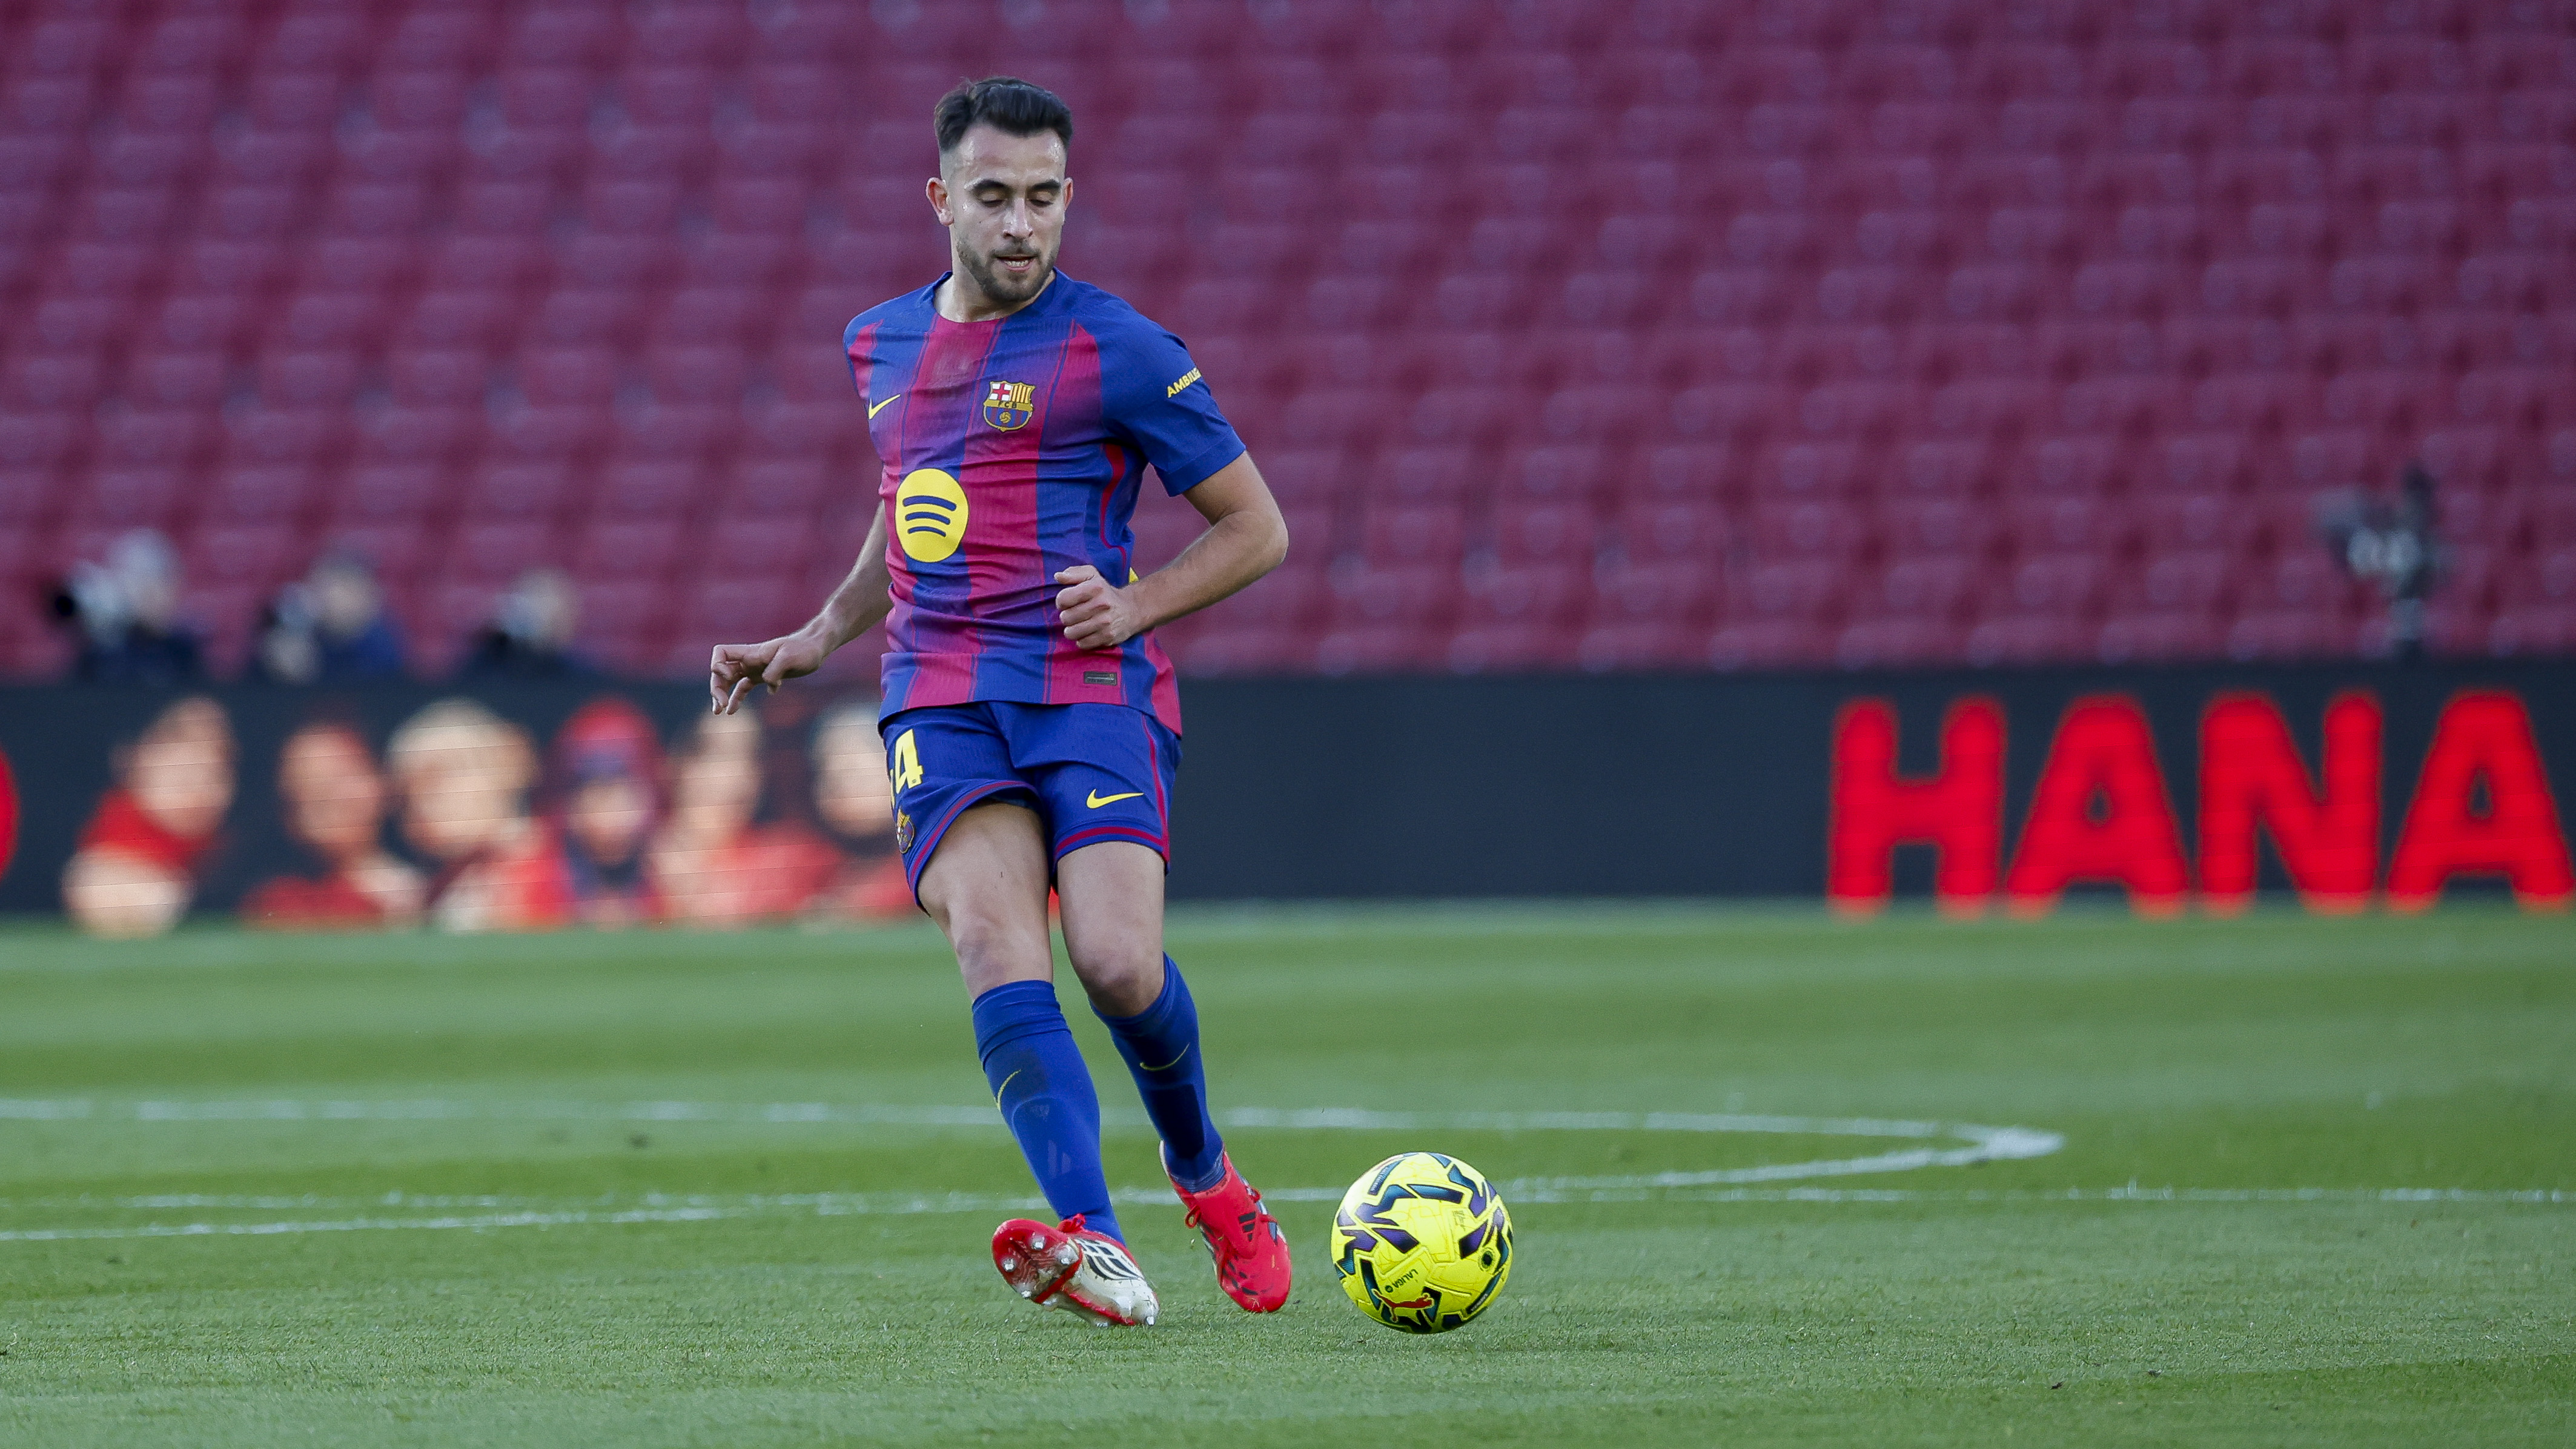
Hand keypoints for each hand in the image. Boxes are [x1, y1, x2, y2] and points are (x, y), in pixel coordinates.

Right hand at [708, 630, 831, 713]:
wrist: (815, 649)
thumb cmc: (804, 649)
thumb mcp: (791, 657)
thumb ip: (776, 669)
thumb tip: (768, 684)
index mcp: (752, 653)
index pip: (721, 653)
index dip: (718, 666)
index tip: (729, 677)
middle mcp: (749, 660)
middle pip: (721, 672)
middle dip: (717, 688)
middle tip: (721, 707)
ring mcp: (755, 669)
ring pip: (730, 681)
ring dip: (722, 695)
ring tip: (720, 712)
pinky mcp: (764, 677)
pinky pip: (744, 687)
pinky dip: (737, 698)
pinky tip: (734, 710)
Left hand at [1053, 566, 1145, 649]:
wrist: (1132, 610)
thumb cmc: (1105, 592)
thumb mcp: (1092, 576)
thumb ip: (1074, 573)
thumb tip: (1058, 576)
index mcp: (1095, 587)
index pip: (1063, 598)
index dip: (1061, 602)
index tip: (1068, 603)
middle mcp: (1101, 604)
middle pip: (1066, 617)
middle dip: (1067, 617)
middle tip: (1075, 615)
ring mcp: (1105, 622)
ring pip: (1072, 633)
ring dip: (1072, 630)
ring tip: (1079, 625)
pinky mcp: (1108, 637)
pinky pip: (1083, 643)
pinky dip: (1082, 640)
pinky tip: (1087, 633)